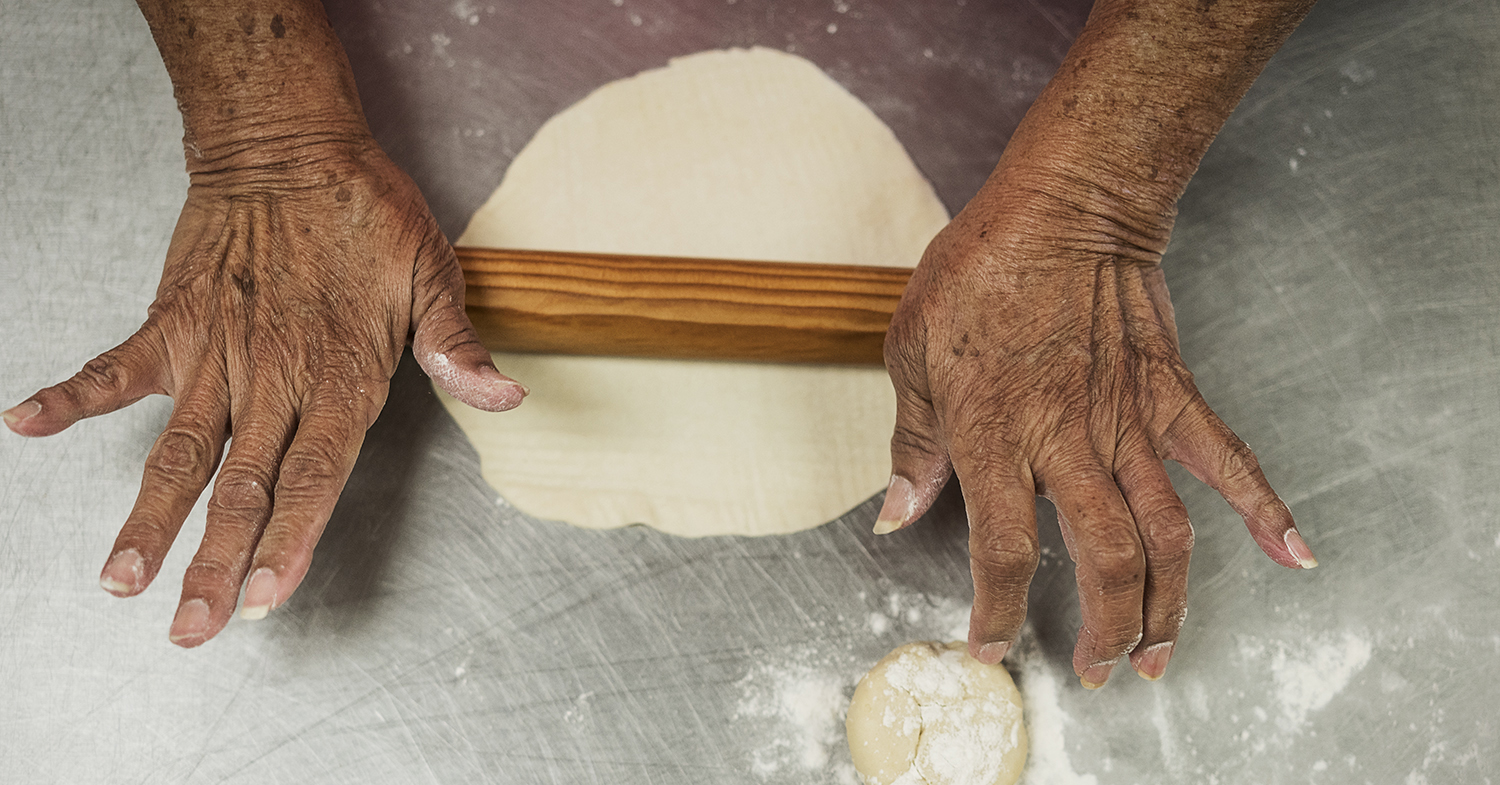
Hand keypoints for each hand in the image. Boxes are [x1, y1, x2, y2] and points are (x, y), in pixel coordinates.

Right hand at [2, 139, 524, 646]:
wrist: (291, 143)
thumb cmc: (367, 213)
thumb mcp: (434, 274)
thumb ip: (456, 347)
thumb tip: (504, 397)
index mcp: (342, 374)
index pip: (316, 475)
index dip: (291, 540)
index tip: (265, 598)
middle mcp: (275, 375)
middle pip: (243, 485)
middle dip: (215, 562)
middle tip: (191, 629)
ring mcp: (217, 351)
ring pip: (181, 450)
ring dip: (148, 517)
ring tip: (119, 579)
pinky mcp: (173, 322)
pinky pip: (115, 367)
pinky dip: (72, 396)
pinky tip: (26, 426)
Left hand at [874, 180, 1316, 685]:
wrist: (1063, 203)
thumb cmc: (978, 269)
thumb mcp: (912, 354)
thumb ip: (913, 444)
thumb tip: (895, 513)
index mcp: (993, 435)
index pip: (1003, 551)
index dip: (998, 612)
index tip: (991, 648)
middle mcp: (1065, 439)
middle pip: (1102, 558)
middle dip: (1105, 628)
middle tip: (1101, 669)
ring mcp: (1127, 419)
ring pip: (1164, 532)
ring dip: (1169, 601)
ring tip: (1162, 652)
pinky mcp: (1171, 394)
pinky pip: (1226, 459)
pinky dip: (1263, 507)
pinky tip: (1291, 554)